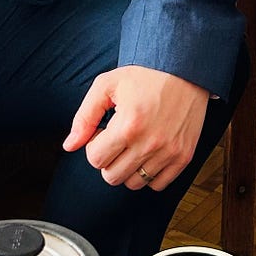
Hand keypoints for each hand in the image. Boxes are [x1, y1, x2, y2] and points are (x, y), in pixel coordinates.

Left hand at [63, 65, 210, 190]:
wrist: (186, 70)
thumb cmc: (145, 75)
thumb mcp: (107, 85)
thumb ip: (84, 117)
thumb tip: (69, 146)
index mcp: (128, 125)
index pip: (95, 160)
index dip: (94, 146)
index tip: (104, 132)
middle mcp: (150, 143)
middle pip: (112, 176)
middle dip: (108, 159)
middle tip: (117, 140)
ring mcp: (169, 152)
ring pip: (133, 183)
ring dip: (127, 168)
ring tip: (133, 145)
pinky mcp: (183, 157)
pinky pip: (157, 185)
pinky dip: (149, 174)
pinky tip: (149, 153)